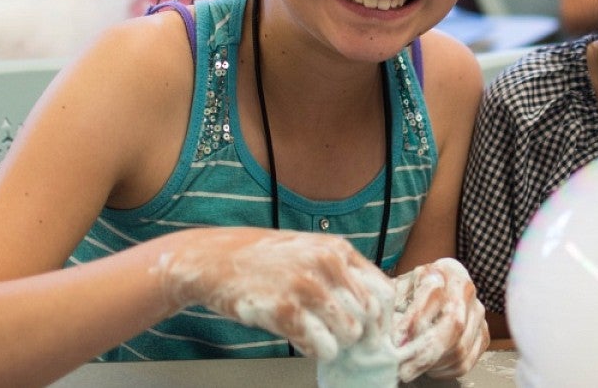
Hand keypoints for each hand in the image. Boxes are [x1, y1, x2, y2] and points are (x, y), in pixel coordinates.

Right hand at [154, 229, 394, 360]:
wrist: (213, 260)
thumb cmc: (263, 258)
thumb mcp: (310, 250)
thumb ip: (341, 272)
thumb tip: (373, 309)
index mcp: (337, 249)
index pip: (383, 292)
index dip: (380, 318)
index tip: (371, 331)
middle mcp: (326, 265)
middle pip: (367, 318)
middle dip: (353, 331)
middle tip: (334, 333)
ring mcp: (306, 287)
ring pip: (347, 336)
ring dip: (333, 342)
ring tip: (313, 331)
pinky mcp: (284, 310)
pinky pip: (319, 346)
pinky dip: (311, 348)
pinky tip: (297, 335)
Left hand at [391, 257, 488, 381]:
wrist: (432, 292)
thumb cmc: (411, 291)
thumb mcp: (398, 290)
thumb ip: (394, 305)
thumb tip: (396, 337)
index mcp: (446, 270)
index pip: (434, 294)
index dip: (416, 320)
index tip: (397, 340)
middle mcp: (467, 289)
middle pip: (454, 324)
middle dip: (427, 351)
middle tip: (404, 369)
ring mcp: (478, 312)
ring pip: (460, 346)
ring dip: (433, 363)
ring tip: (411, 368)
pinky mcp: (482, 334)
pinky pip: (466, 361)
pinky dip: (445, 370)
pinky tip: (428, 367)